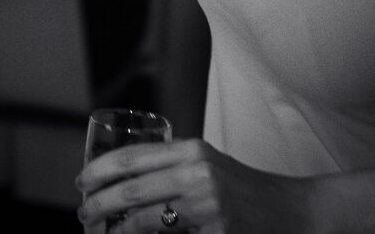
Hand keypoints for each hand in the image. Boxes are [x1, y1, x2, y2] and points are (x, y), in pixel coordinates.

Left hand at [77, 138, 314, 232]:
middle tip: (83, 214)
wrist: (292, 212)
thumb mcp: (208, 165)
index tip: (81, 181)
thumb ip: (172, 168)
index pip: (132, 156)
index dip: (99, 170)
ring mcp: (208, 207)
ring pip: (143, 221)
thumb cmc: (244, 190)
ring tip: (103, 233)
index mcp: (193, 150)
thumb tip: (122, 183)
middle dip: (98, 204)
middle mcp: (198, 174)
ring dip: (116, 230)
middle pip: (131, 189)